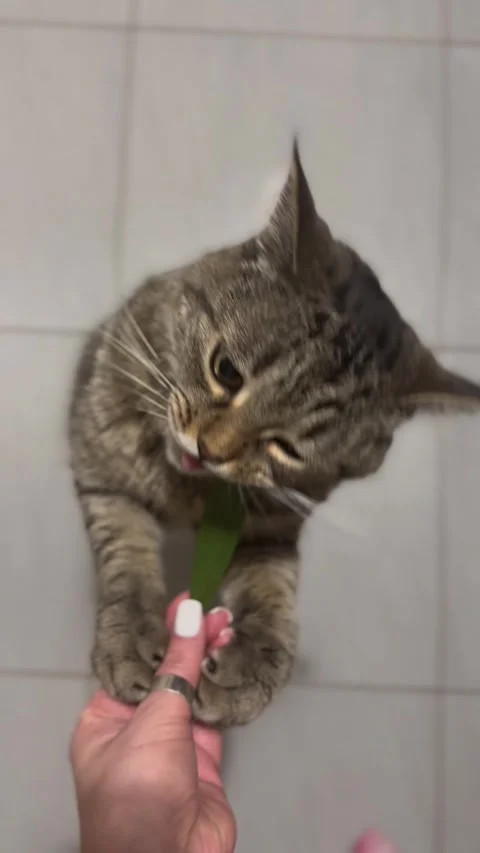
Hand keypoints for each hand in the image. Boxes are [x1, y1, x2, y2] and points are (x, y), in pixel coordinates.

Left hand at [71, 593, 235, 852]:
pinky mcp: (204, 759)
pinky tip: (234, 661)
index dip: (159, 630)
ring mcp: (172, 745)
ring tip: (228, 626)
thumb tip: (189, 615)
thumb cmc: (138, 795)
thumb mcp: (153, 721)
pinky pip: (214, 714)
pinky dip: (225, 688)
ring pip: (192, 691)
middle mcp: (136, 729)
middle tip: (216, 612)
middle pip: (165, 673)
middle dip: (189, 641)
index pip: (134, 662)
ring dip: (209, 660)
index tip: (185, 602)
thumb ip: (176, 667)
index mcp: (104, 719)